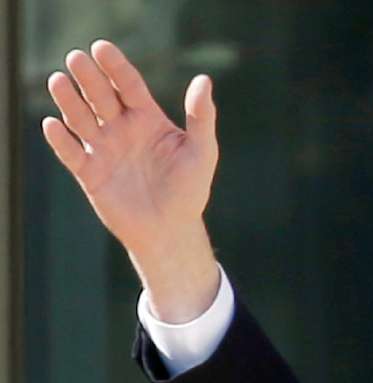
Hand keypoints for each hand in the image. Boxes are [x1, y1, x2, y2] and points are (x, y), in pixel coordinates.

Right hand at [42, 40, 220, 321]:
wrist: (171, 230)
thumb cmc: (189, 189)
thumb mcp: (201, 151)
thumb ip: (201, 117)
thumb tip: (204, 80)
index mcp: (147, 119)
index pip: (128, 86)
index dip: (115, 66)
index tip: (101, 47)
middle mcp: (121, 129)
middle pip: (101, 96)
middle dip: (89, 77)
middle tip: (76, 57)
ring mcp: (103, 149)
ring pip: (81, 119)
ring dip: (69, 101)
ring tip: (58, 81)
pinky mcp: (90, 173)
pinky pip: (71, 153)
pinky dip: (61, 140)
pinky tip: (53, 124)